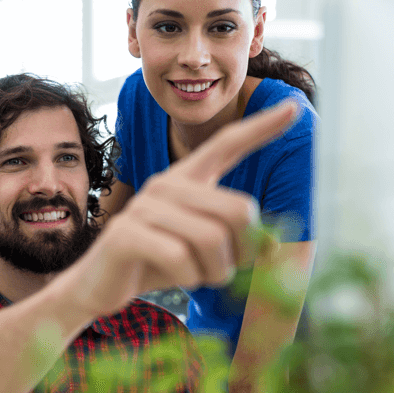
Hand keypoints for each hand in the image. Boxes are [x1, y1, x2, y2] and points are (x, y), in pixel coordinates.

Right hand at [62, 100, 298, 317]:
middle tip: (224, 270)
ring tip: (198, 276)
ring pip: (212, 240)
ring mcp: (144, 206)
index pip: (227, 144)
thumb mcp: (202, 251)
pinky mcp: (127, 233)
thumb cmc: (155, 263)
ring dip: (215, 272)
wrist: (99, 285)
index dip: (262, 128)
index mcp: (185, 179)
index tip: (294, 107)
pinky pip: (181, 259)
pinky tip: (174, 277)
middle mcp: (165, 183)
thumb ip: (234, 242)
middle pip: (239, 211)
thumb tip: (275, 248)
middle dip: (242, 252)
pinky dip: (188, 277)